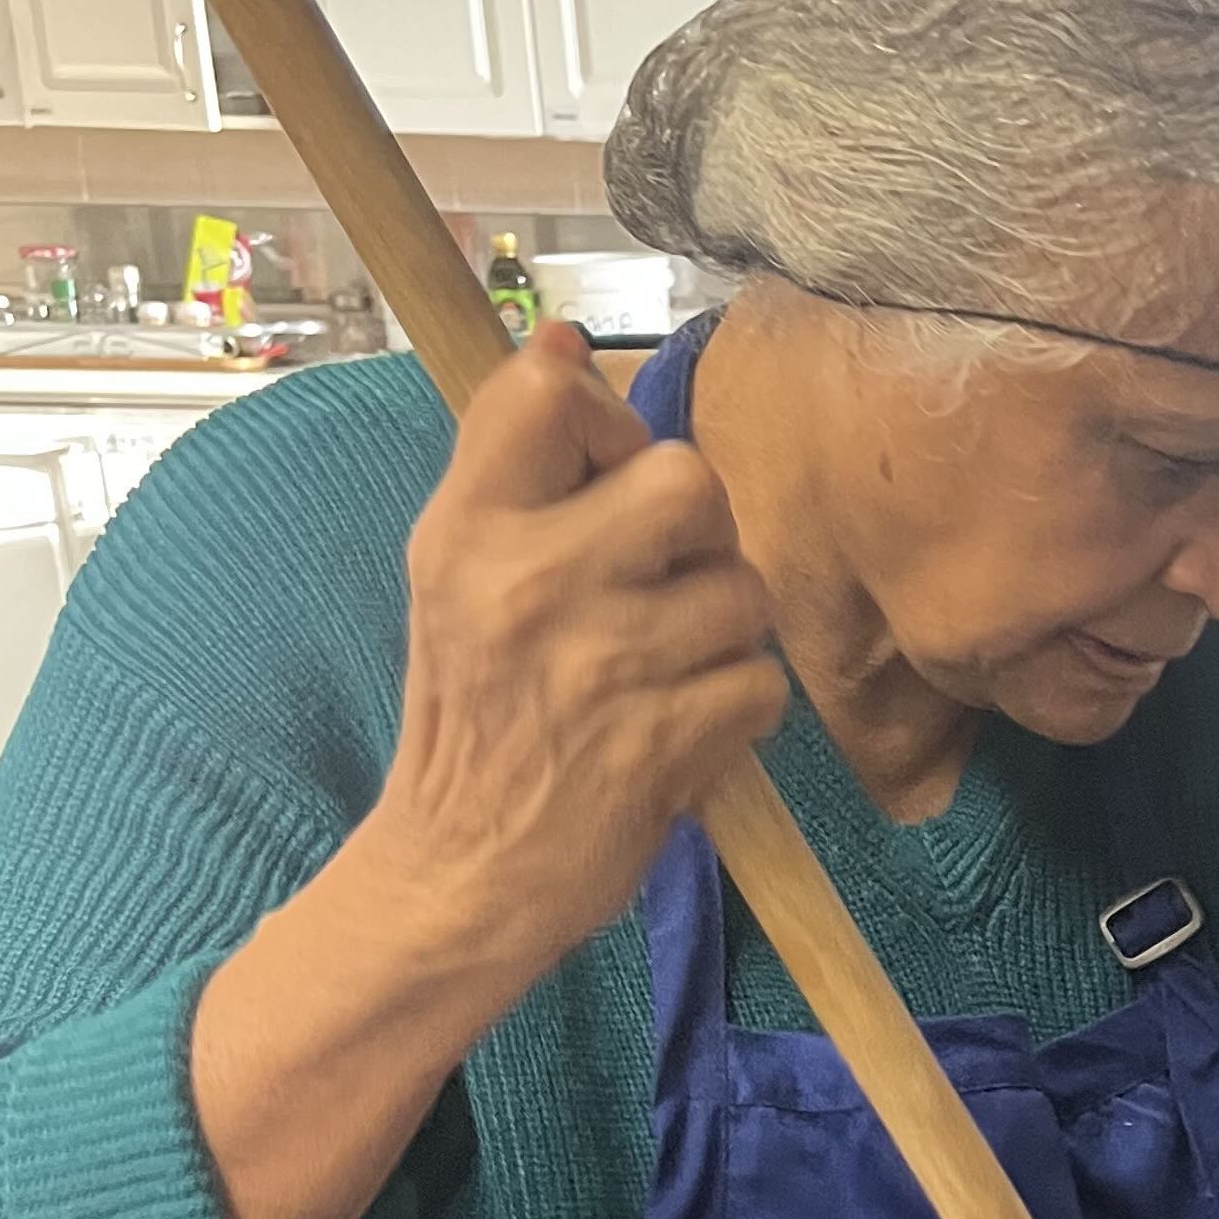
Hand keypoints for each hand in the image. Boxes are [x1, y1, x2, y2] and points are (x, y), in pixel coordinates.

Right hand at [192, 324, 783, 1218]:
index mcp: (466, 531)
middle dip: (702, 536)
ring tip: (667, 673)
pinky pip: (762, 684)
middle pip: (688, 480)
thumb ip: (515, 466)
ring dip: (727, 635)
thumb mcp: (456, 576)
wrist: (463, 873)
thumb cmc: (477, 717)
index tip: (605, 474)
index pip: (549, 392)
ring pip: (742, 591)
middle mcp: (528, 584)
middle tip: (665, 585)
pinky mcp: (666, 742)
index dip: (610, 420)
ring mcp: (602, 665)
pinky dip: (739, 712)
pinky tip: (681, 732)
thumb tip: (567, 344)